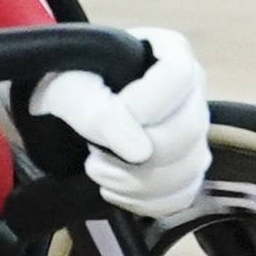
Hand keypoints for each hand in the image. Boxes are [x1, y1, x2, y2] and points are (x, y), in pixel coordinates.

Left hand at [23, 25, 210, 217]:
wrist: (61, 110)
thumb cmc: (66, 85)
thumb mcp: (68, 87)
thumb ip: (97, 110)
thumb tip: (141, 153)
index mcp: (170, 52)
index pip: (178, 77)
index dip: (143, 104)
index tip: (106, 115)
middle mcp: (192, 92)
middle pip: (188, 131)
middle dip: (136, 154)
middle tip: (93, 156)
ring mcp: (193, 133)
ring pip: (188, 169)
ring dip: (137, 183)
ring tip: (98, 171)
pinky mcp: (185, 169)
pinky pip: (182, 195)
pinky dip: (145, 202)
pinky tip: (114, 189)